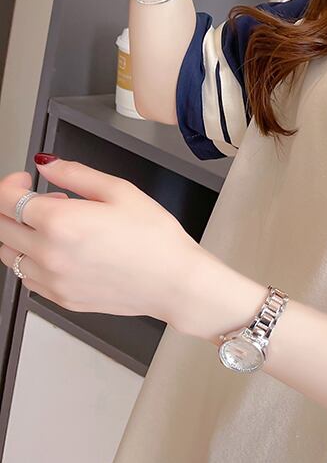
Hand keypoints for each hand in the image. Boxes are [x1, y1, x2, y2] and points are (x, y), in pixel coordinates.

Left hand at [0, 157, 202, 329]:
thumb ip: (76, 173)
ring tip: (54, 227)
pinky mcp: (61, 298)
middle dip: (12, 207)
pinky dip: (31, 261)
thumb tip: (47, 164)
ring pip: (8, 255)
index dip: (11, 183)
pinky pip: (26, 278)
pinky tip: (60, 250)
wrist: (174, 281)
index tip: (24, 178)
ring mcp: (52, 280)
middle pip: (1, 227)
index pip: (7, 199)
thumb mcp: (121, 191)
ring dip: (19, 235)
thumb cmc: (156, 239)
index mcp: (61, 223)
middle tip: (38, 199)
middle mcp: (48, 254)